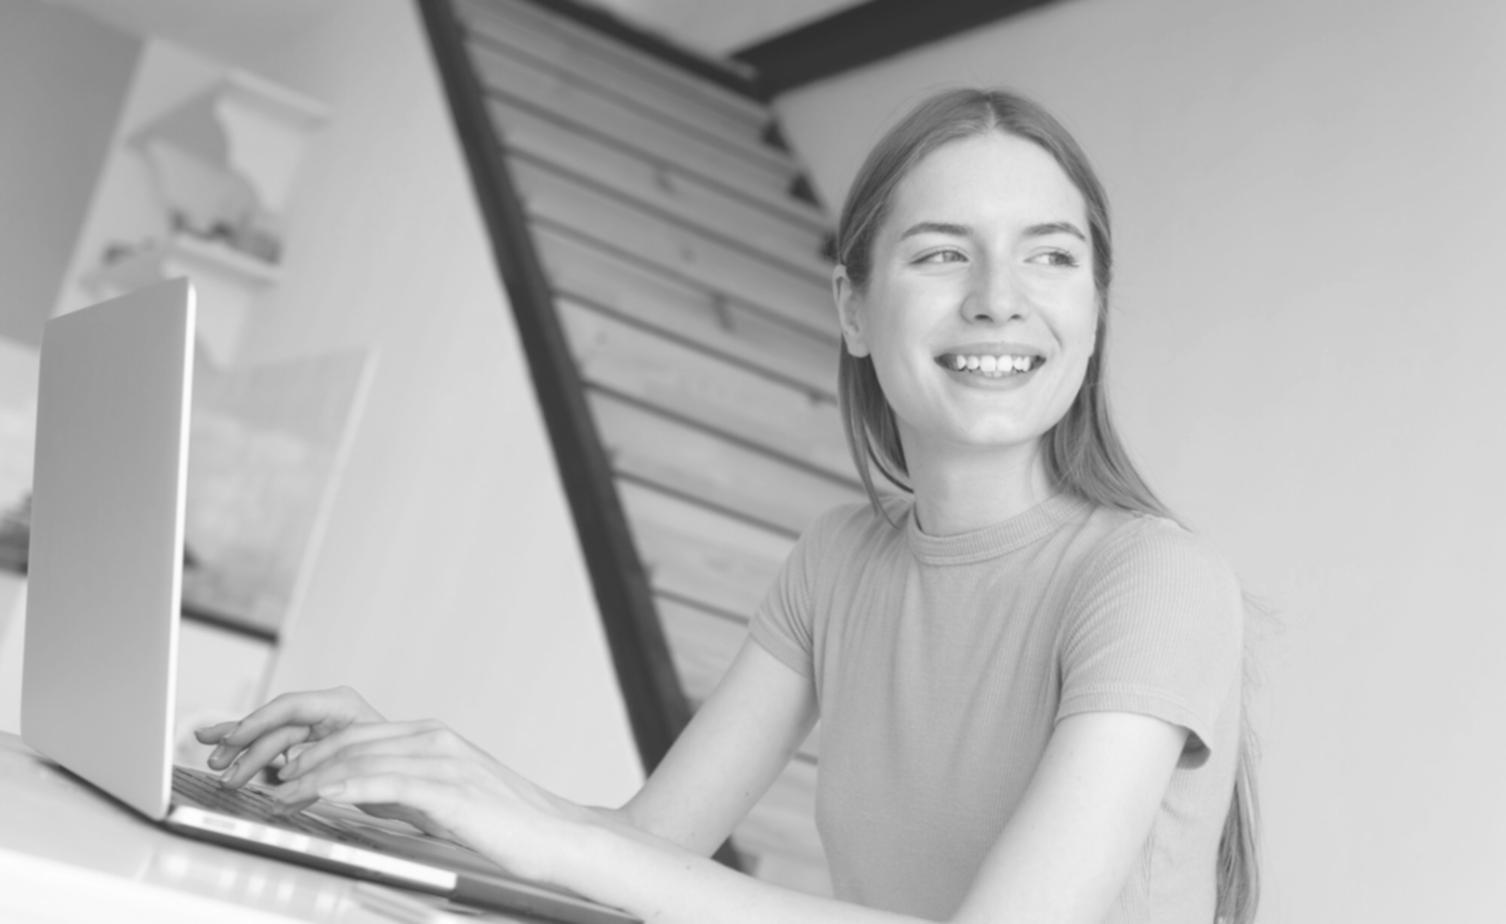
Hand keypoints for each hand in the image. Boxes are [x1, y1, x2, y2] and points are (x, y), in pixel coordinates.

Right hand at [194, 686, 384, 788]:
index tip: (233, 738)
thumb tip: (286, 791)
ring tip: (222, 772)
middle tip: (219, 764)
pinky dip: (258, 762)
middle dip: (244, 744)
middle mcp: (327, 713)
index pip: (291, 706)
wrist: (417, 778)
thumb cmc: (400, 765)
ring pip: (273, 740)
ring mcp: (319, 730)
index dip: (258, 721)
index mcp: (342, 705)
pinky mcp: (314, 749)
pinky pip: (280, 753)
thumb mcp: (366, 763)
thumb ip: (325, 770)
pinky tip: (233, 765)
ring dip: (245, 757)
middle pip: (276, 724)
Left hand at [266, 719, 578, 881]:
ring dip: (311, 775)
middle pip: (351, 739)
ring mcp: (445, 760)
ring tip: (278, 793)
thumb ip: (406, 789)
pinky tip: (318, 795)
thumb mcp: (448, 799)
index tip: (282, 769)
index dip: (314, 748)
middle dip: (302, 758)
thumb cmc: (509, 826)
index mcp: (436, 737)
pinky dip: (343, 786)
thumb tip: (362, 794)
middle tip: (267, 780)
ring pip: (360, 756)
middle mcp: (437, 739)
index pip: (359, 732)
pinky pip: (384, 781)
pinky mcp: (450, 789)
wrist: (560, 838)